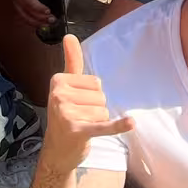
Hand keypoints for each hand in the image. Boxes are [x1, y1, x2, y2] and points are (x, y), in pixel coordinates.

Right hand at [39, 35, 132, 171]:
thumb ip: (71, 61)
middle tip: (79, 118)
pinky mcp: (77, 131)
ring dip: (98, 122)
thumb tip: (69, 35)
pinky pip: (103, 125)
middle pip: (101, 96)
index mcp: (58, 80)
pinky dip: (118, 126)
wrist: (57, 151)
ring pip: (104, 112)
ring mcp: (66, 113)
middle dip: (95, 109)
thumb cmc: (65, 115)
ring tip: (82, 126)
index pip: (95, 82)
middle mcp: (59, 95)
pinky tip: (130, 123)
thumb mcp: (66, 87)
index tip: (76, 104)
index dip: (91, 95)